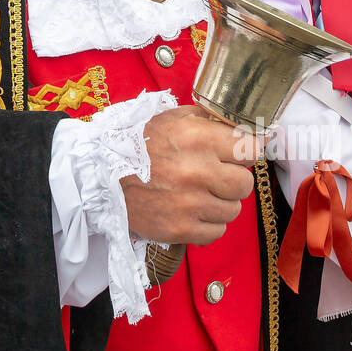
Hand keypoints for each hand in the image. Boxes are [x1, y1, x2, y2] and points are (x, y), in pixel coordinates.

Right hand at [122, 105, 258, 244]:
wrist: (100, 175)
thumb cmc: (138, 144)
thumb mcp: (171, 118)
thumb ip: (208, 121)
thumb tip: (245, 129)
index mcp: (197, 137)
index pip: (250, 149)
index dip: (245, 152)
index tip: (237, 155)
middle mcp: (196, 170)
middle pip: (245, 184)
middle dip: (234, 180)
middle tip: (216, 177)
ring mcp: (189, 203)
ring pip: (233, 210)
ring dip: (220, 203)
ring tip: (199, 194)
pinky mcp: (180, 228)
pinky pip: (216, 232)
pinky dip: (207, 224)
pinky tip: (192, 211)